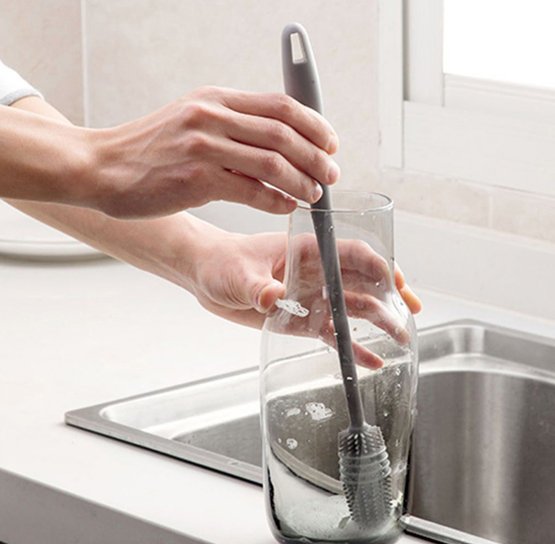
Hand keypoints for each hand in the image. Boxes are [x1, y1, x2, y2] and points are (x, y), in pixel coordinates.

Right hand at [89, 86, 339, 218]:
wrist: (102, 166)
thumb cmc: (149, 150)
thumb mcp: (192, 121)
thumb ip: (231, 127)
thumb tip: (278, 145)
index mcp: (215, 99)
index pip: (280, 105)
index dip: (314, 124)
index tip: (331, 142)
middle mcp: (212, 116)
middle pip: (284, 132)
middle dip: (317, 156)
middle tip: (332, 175)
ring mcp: (204, 146)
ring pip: (273, 162)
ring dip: (302, 181)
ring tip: (315, 195)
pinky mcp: (196, 178)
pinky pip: (251, 191)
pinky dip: (276, 200)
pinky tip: (286, 206)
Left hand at [189, 227, 421, 367]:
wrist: (206, 277)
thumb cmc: (222, 262)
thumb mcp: (239, 273)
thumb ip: (258, 286)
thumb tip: (273, 298)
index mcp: (306, 250)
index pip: (351, 253)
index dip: (377, 266)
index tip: (394, 282)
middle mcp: (316, 273)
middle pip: (362, 281)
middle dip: (389, 296)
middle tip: (408, 314)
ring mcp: (312, 297)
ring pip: (353, 309)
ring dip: (377, 322)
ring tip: (399, 340)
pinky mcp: (302, 320)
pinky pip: (333, 333)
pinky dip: (351, 346)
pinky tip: (369, 360)